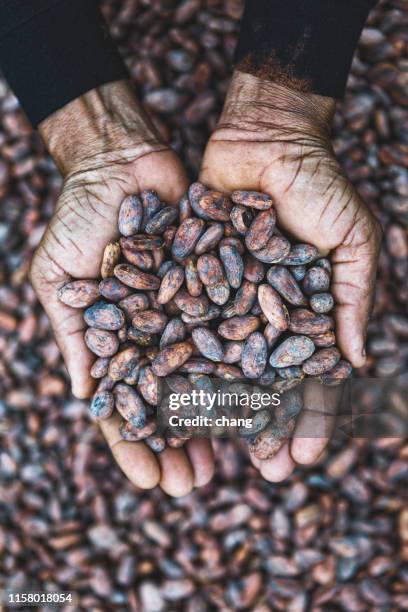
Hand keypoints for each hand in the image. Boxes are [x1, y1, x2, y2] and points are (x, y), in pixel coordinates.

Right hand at [30, 81, 213, 495]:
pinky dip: (244, 368)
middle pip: (170, 404)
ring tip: (227, 461)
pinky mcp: (219, 289)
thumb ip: (74, 334)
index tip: (149, 480)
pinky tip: (257, 403)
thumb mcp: (61, 278)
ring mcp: (188, 316)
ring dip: (214, 423)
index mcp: (115, 341)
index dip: (135, 445)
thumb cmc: (81, 218)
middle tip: (193, 483)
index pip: (123, 406)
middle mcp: (154, 336)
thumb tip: (84, 395)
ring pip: (206, 380)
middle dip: (179, 446)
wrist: (124, 162)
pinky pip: (234, 333)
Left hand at [200, 71, 380, 480]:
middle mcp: (261, 315)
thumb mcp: (351, 239)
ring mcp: (225, 301)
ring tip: (212, 453)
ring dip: (219, 412)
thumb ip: (351, 298)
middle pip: (262, 384)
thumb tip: (357, 363)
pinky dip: (175, 361)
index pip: (308, 378)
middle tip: (262, 472)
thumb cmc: (318, 185)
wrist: (265, 137)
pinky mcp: (189, 281)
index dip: (307, 418)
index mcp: (303, 314)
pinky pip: (181, 327)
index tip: (303, 458)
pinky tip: (169, 398)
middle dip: (265, 429)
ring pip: (218, 367)